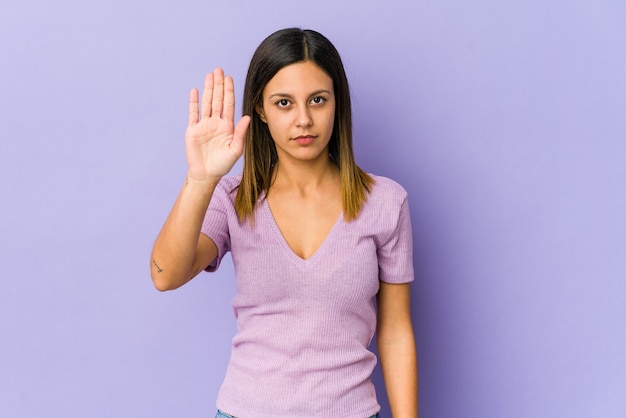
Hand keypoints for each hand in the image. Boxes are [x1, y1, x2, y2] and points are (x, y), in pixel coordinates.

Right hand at [185, 68, 250, 183]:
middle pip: (217, 99)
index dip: (229, 91)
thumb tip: (247, 117)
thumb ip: (240, 133)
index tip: (230, 78)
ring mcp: (204, 125)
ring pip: (206, 103)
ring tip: (209, 75)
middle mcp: (216, 122)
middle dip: (218, 85)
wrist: (206, 174)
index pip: (229, 104)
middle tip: (219, 70)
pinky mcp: (193, 129)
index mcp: (227, 126)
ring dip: (208, 89)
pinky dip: (194, 102)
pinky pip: (193, 113)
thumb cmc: (222, 164)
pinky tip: (195, 91)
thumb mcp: (235, 150)